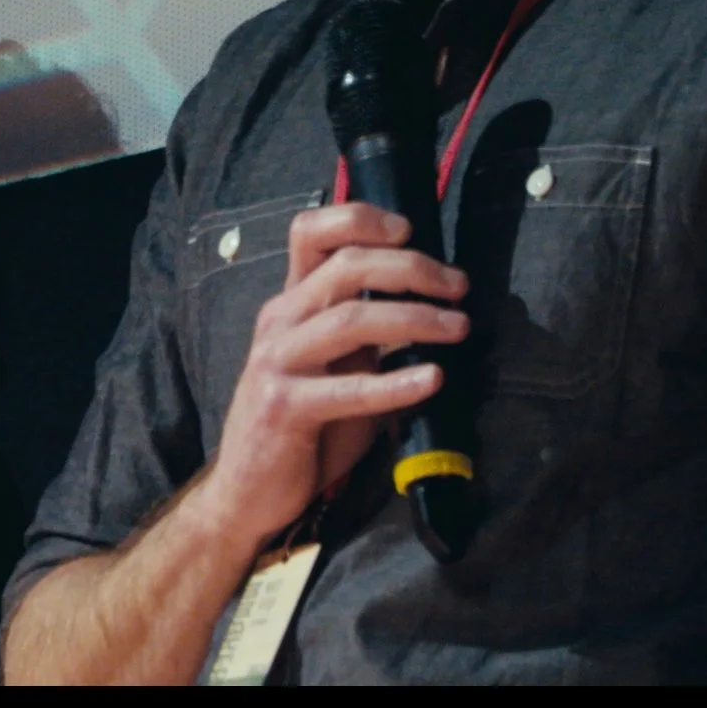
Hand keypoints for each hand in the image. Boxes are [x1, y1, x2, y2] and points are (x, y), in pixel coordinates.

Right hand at [195, 202, 468, 548]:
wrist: (247, 488)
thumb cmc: (303, 427)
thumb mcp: (336, 367)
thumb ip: (368, 335)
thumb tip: (436, 309)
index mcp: (290, 304)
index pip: (310, 233)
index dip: (359, 218)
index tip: (410, 229)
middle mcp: (279, 321)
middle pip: (345, 266)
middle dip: (411, 267)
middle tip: (458, 286)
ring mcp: (277, 362)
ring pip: (350, 318)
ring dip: (414, 318)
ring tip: (459, 327)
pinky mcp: (284, 407)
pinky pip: (347, 389)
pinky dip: (395, 383)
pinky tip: (433, 379)